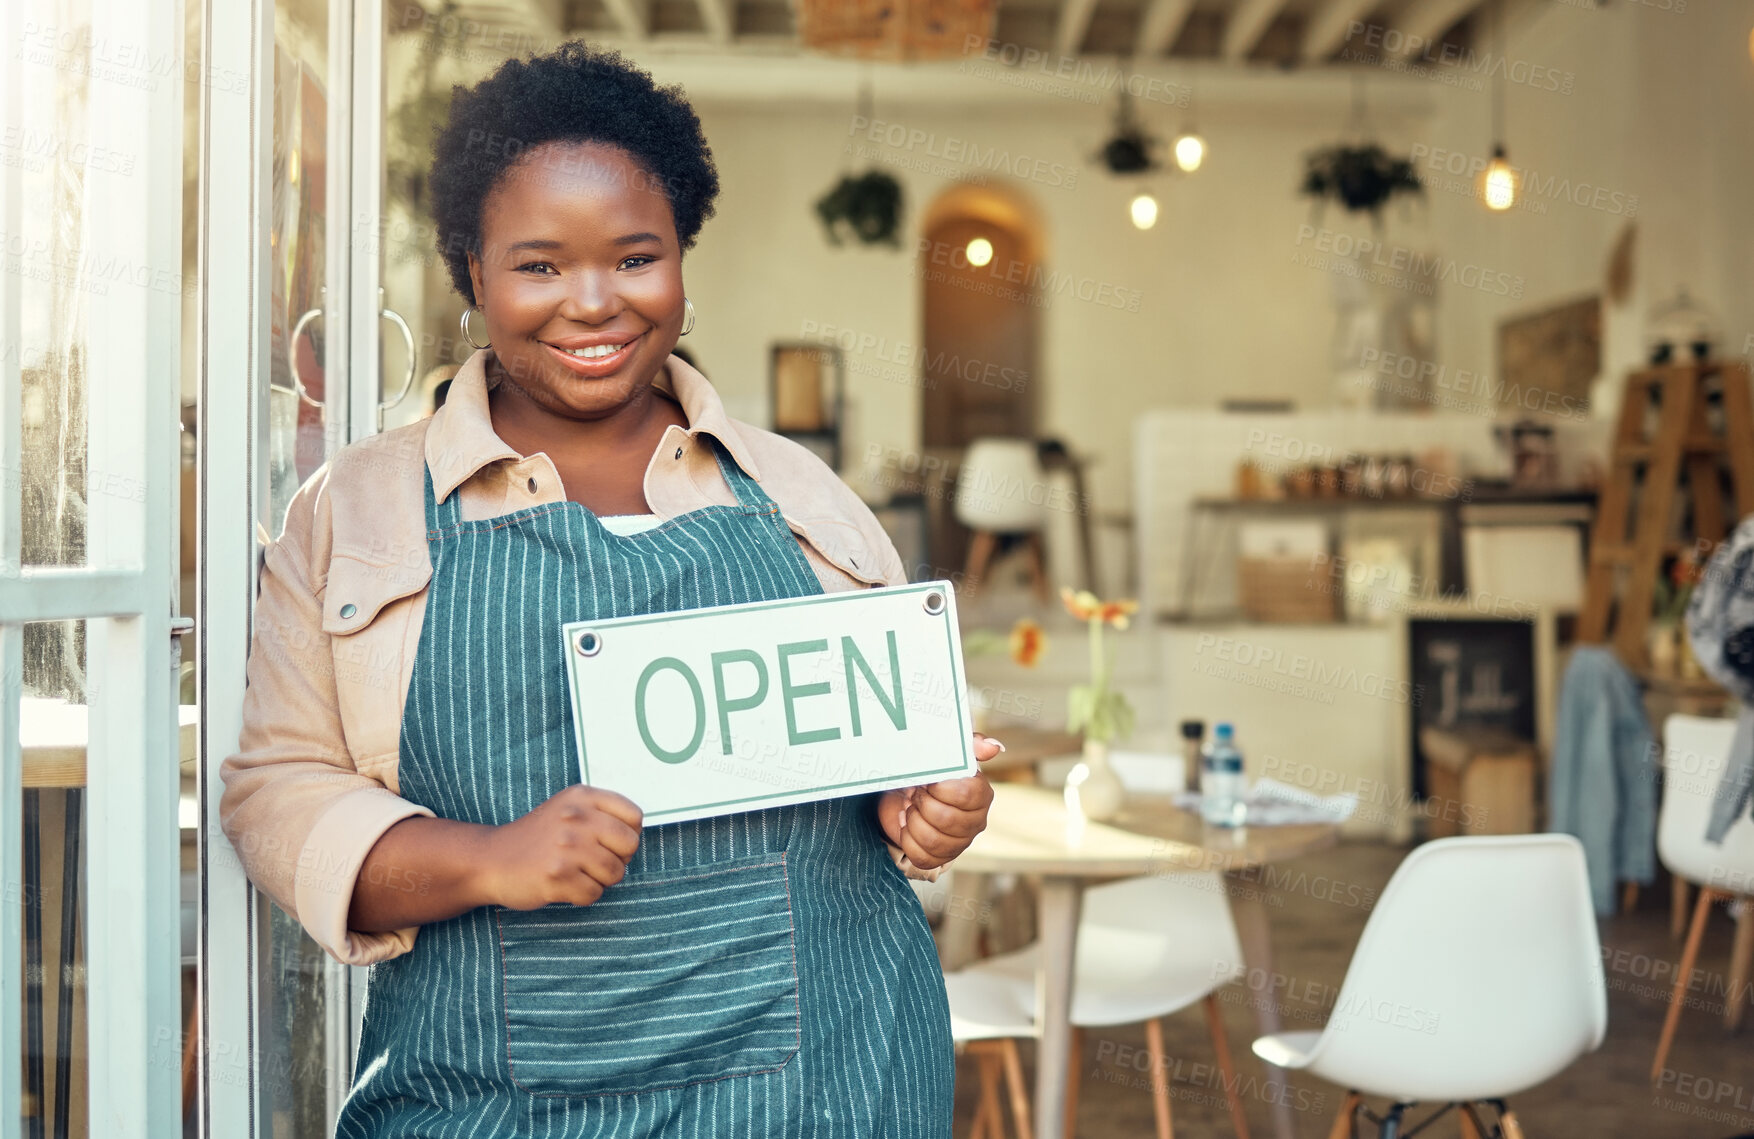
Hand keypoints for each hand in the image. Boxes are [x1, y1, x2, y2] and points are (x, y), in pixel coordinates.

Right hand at [482, 785, 643, 909]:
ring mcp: (566, 847)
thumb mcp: (568, 808)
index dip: (628, 835)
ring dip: (599, 880)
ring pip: (615, 873)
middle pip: (630, 846)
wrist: (491, 859)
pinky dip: (582, 895)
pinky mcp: (556, 877)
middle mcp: (576, 818)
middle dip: (618, 859)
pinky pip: (594, 894)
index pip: (635, 817)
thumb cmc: (537, 837)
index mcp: (582, 797)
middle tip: (593, 861)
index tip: (608, 842)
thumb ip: (602, 812)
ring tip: (576, 872)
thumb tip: (637, 834)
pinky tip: (564, 885)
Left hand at [879, 733, 1000, 869]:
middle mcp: (976, 821)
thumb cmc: (932, 774)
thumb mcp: (948, 754)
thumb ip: (971, 746)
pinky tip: (908, 825)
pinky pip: (922, 857)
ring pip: (932, 840)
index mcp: (981, 794)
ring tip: (912, 808)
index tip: (929, 779)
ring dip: (913, 821)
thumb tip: (994, 747)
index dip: (940, 787)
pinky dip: (907, 839)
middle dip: (923, 803)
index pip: (965, 794)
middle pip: (946, 819)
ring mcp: (960, 842)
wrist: (908, 795)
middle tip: (917, 792)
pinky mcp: (941, 858)